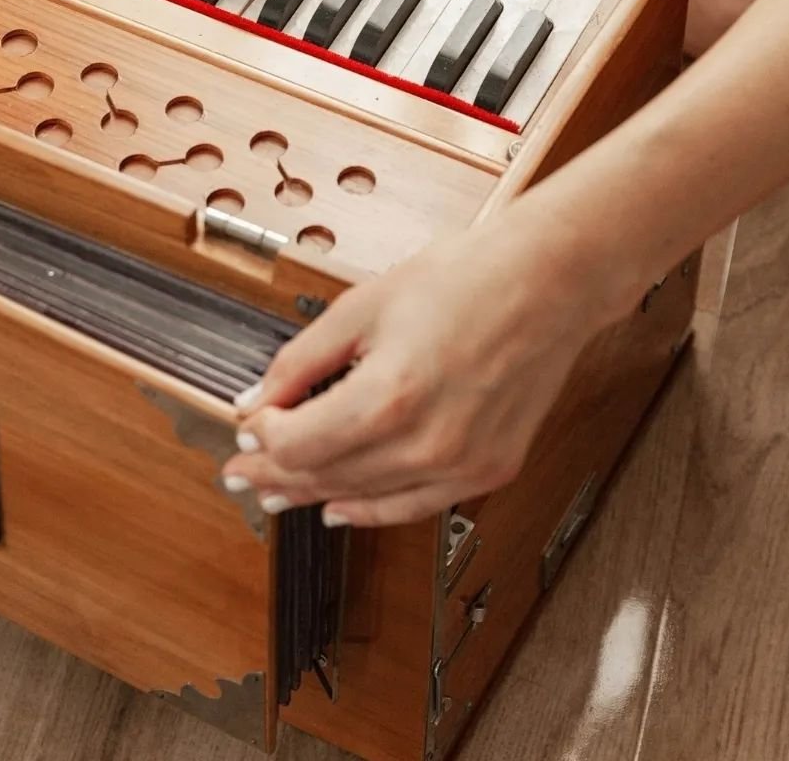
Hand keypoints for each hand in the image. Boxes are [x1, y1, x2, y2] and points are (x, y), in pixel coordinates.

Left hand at [221, 198, 620, 527]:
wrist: (549, 282)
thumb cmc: (466, 279)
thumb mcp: (363, 306)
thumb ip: (301, 360)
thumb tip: (256, 400)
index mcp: (389, 395)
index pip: (296, 444)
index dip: (260, 439)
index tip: (246, 426)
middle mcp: (427, 443)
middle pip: (324, 476)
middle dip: (273, 473)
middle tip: (240, 473)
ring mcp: (462, 464)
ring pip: (363, 498)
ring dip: (313, 495)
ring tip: (275, 492)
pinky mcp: (488, 470)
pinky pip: (413, 506)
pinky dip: (370, 509)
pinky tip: (340, 508)